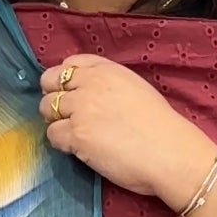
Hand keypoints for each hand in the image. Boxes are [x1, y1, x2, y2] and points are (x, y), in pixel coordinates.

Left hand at [39, 53, 216, 208]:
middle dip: (53, 98)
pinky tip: (77, 149)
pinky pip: (52, 135)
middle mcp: (91, 84)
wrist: (169, 152)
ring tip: (72, 133)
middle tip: (65, 116)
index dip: (64, 80)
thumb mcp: (136, 89)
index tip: (70, 94)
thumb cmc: (161, 127)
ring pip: (47, 108)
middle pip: (50, 83)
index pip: (69, 63)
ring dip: (55, 121)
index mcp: (107, 70)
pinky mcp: (77, 135)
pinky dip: (60, 143)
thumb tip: (91, 95)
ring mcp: (82, 109)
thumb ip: (110, 85)